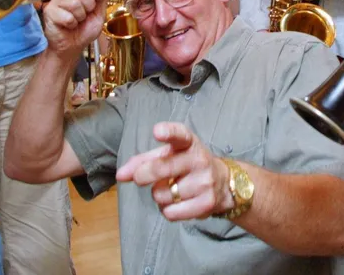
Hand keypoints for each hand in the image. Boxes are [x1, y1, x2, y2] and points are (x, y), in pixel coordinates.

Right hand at [42, 0, 105, 56]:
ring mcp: (58, 1)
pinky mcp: (49, 11)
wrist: (72, 47)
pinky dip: (71, 24)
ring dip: (80, 17)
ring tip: (76, 22)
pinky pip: (67, 16)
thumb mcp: (99, 14)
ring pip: (74, 3)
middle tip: (85, 16)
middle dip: (89, 6)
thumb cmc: (84, 30)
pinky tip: (68, 26)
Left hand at [115, 122, 234, 220]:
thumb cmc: (186, 165)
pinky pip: (171, 212)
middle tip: (139, 178)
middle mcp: (199, 159)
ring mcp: (205, 182)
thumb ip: (143, 161)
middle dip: (143, 174)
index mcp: (189, 142)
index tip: (157, 131)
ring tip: (170, 189)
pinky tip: (177, 203)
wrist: (223, 183)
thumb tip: (121, 175)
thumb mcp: (168, 155)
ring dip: (159, 195)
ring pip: (162, 194)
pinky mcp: (206, 203)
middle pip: (162, 168)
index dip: (168, 132)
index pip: (180, 134)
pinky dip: (167, 210)